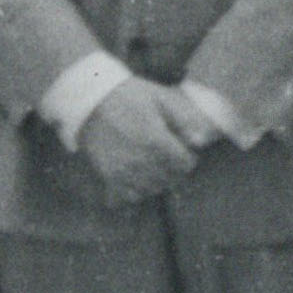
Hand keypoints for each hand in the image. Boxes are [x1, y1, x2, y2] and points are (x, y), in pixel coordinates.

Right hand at [72, 78, 200, 204]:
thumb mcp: (161, 98)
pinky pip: (129, 196)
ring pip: (152, 189)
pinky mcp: (109, 177)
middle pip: (171, 179)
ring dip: (156, 180)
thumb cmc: (129, 96)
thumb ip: (185, 120)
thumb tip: (202, 142)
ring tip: (150, 163)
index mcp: (157, 141)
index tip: (180, 147)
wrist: (90, 99)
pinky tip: (135, 176)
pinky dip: (136, 190)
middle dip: (173, 168)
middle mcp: (142, 161)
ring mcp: (124, 171)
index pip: (186, 165)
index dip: (187, 156)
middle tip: (165, 154)